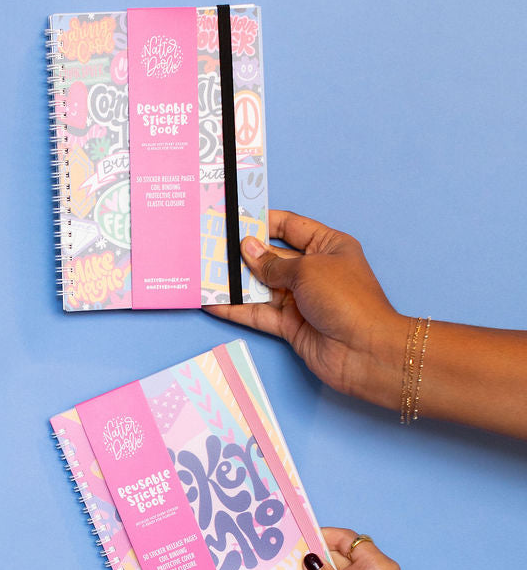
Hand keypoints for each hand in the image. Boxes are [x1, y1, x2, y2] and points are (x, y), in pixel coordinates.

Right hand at [205, 210, 407, 407]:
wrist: (364, 351)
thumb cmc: (346, 299)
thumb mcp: (307, 270)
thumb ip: (272, 262)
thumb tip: (247, 249)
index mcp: (328, 246)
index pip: (291, 226)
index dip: (264, 221)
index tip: (235, 218)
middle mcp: (313, 270)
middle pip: (271, 257)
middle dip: (243, 253)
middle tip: (211, 245)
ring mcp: (301, 299)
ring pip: (261, 287)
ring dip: (235, 282)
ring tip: (205, 272)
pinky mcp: (290, 325)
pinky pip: (258, 313)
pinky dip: (236, 309)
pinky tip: (213, 303)